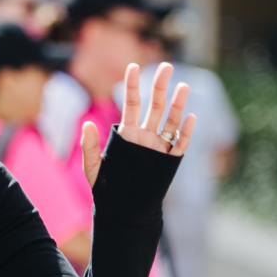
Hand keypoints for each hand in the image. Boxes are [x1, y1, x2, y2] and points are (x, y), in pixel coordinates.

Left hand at [83, 62, 196, 187]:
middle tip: (166, 67)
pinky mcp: (169, 161)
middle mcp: (145, 136)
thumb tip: (86, 124)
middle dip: (160, 86)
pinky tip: (190, 118)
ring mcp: (159, 147)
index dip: (133, 86)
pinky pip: (180, 144)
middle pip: (155, 106)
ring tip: (183, 86)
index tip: (133, 67)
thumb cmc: (106, 188)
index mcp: (128, 134)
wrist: (122, 209)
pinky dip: (185, 132)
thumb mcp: (93, 168)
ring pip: (171, 121)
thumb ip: (90, 147)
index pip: (132, 103)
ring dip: (177, 104)